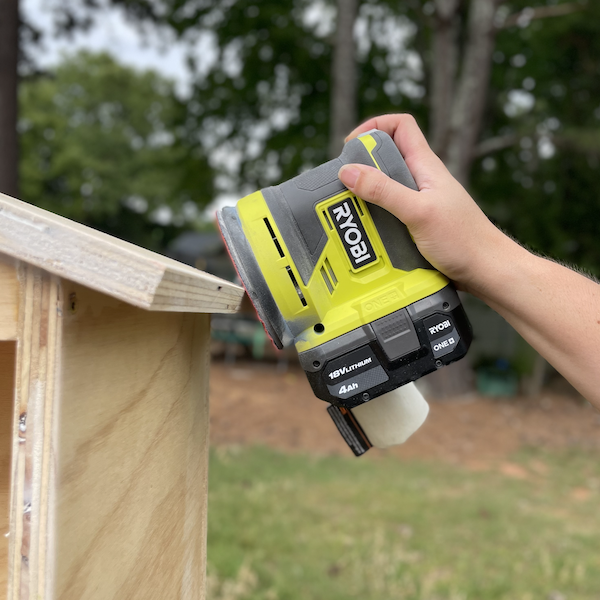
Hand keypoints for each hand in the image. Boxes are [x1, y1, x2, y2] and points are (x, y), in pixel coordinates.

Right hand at [338, 114, 505, 293]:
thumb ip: (384, 191)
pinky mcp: (415, 225)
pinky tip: (368, 234)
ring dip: (365, 199)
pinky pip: (387, 215)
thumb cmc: (464, 240)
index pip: (400, 126)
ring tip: (352, 214)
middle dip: (361, 169)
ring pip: (383, 190)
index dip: (374, 127)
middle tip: (345, 187)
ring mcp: (418, 203)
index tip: (351, 146)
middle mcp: (420, 180)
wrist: (486, 271)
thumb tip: (349, 172)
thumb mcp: (418, 212)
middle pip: (384, 159)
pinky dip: (374, 221)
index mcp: (425, 166)